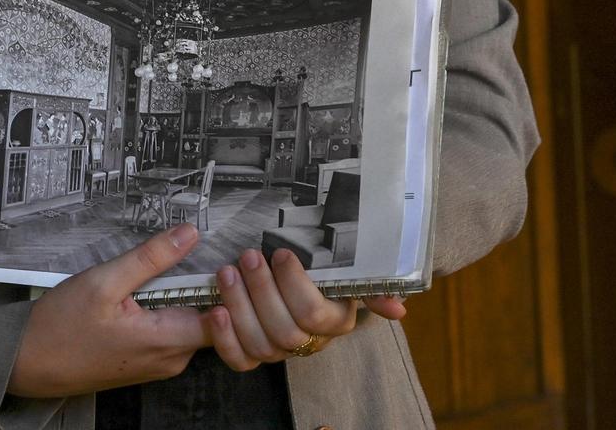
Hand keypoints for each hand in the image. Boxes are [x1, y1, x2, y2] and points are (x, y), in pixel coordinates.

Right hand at [7, 223, 209, 397]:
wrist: (27, 363)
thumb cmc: (60, 328)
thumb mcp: (104, 281)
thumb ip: (151, 258)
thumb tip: (189, 234)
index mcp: (166, 341)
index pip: (225, 319)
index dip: (229, 289)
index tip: (223, 262)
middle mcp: (170, 360)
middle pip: (211, 320)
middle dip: (204, 288)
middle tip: (190, 258)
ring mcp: (159, 364)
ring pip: (191, 325)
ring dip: (182, 298)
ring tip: (163, 275)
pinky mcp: (147, 363)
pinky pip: (173, 334)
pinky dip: (167, 312)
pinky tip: (147, 295)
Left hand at [206, 248, 406, 370]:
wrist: (288, 277)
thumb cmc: (321, 270)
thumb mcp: (348, 272)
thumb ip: (372, 286)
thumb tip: (399, 309)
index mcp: (334, 321)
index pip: (314, 313)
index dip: (294, 285)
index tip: (280, 253)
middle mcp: (309, 341)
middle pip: (284, 330)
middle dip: (262, 290)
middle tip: (248, 256)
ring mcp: (279, 351)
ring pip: (260, 344)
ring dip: (239, 305)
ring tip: (227, 272)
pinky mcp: (252, 355)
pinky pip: (240, 361)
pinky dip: (224, 339)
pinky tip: (216, 310)